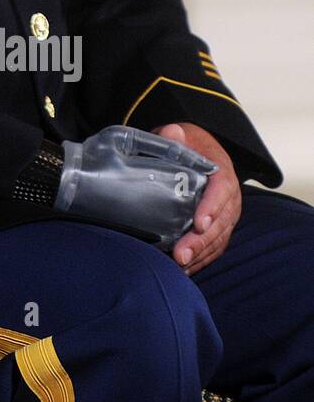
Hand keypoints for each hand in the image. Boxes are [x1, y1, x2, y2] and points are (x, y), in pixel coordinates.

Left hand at [153, 123, 240, 274]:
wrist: (198, 149)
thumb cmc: (188, 144)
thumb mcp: (182, 134)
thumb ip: (176, 135)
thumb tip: (172, 132)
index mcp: (222, 170)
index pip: (222, 189)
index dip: (212, 207)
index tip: (198, 223)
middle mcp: (229, 195)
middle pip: (221, 221)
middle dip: (202, 240)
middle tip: (182, 254)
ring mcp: (226, 213)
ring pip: (219, 237)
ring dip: (202, 253)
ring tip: (181, 265)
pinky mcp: (219, 225)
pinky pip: (216, 245)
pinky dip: (203, 258)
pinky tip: (187, 269)